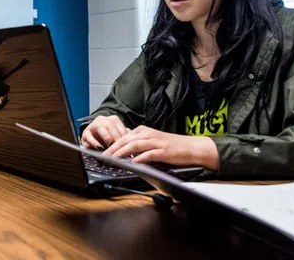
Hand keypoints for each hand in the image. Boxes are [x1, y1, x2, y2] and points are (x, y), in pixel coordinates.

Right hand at [81, 115, 128, 149]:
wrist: (92, 137)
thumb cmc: (107, 138)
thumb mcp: (117, 136)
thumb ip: (125, 137)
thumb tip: (134, 144)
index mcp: (113, 119)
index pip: (121, 127)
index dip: (126, 138)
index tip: (129, 148)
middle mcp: (103, 120)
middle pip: (111, 126)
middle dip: (116, 138)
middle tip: (120, 148)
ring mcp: (93, 125)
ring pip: (101, 128)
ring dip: (107, 138)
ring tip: (110, 147)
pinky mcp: (85, 133)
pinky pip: (89, 136)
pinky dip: (95, 143)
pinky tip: (100, 148)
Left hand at [103, 125, 219, 169]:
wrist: (191, 147)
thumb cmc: (171, 146)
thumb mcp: (152, 141)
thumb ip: (138, 143)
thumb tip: (123, 149)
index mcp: (143, 131)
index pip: (123, 137)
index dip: (111, 144)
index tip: (102, 153)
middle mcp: (148, 134)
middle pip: (126, 140)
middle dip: (113, 149)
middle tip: (103, 157)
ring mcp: (156, 142)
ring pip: (134, 145)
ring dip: (122, 152)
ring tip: (113, 159)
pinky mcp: (163, 151)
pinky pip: (149, 154)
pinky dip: (140, 158)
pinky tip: (133, 163)